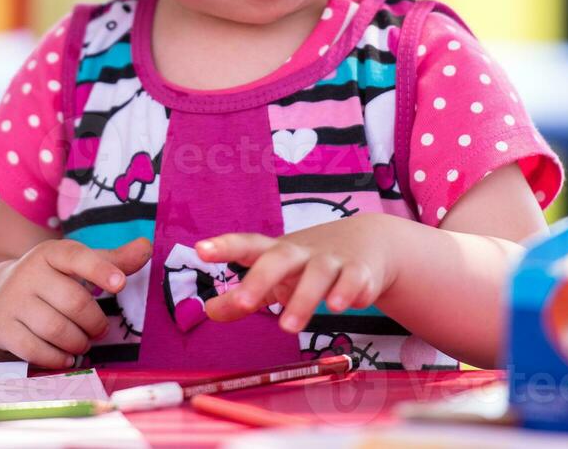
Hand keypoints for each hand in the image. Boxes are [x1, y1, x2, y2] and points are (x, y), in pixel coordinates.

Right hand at [0, 237, 150, 367]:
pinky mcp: (1, 327)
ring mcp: (12, 300)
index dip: (100, 270)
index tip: (120, 284)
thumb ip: (113, 260)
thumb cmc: (50, 280)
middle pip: (74, 302)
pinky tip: (66, 358)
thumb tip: (146, 246)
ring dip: (78, 343)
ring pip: (56, 330)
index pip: (77, 256)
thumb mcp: (76, 266)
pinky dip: (57, 359)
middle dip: (95, 323)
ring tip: (83, 344)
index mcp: (51, 253)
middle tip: (99, 331)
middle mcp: (28, 272)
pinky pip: (36, 350)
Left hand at [196, 214, 398, 333]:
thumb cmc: (307, 264)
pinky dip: (347, 292)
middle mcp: (301, 253)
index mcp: (276, 252)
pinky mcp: (359, 271)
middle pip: (279, 258)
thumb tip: (208, 310)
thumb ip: (243, 296)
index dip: (224, 247)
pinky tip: (340, 307)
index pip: (247, 245)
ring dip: (303, 299)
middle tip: (241, 302)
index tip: (200, 250)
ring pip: (318, 274)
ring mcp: (331, 260)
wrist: (367, 241)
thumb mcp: (275, 277)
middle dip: (260, 279)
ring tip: (288, 327)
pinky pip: (353, 280)